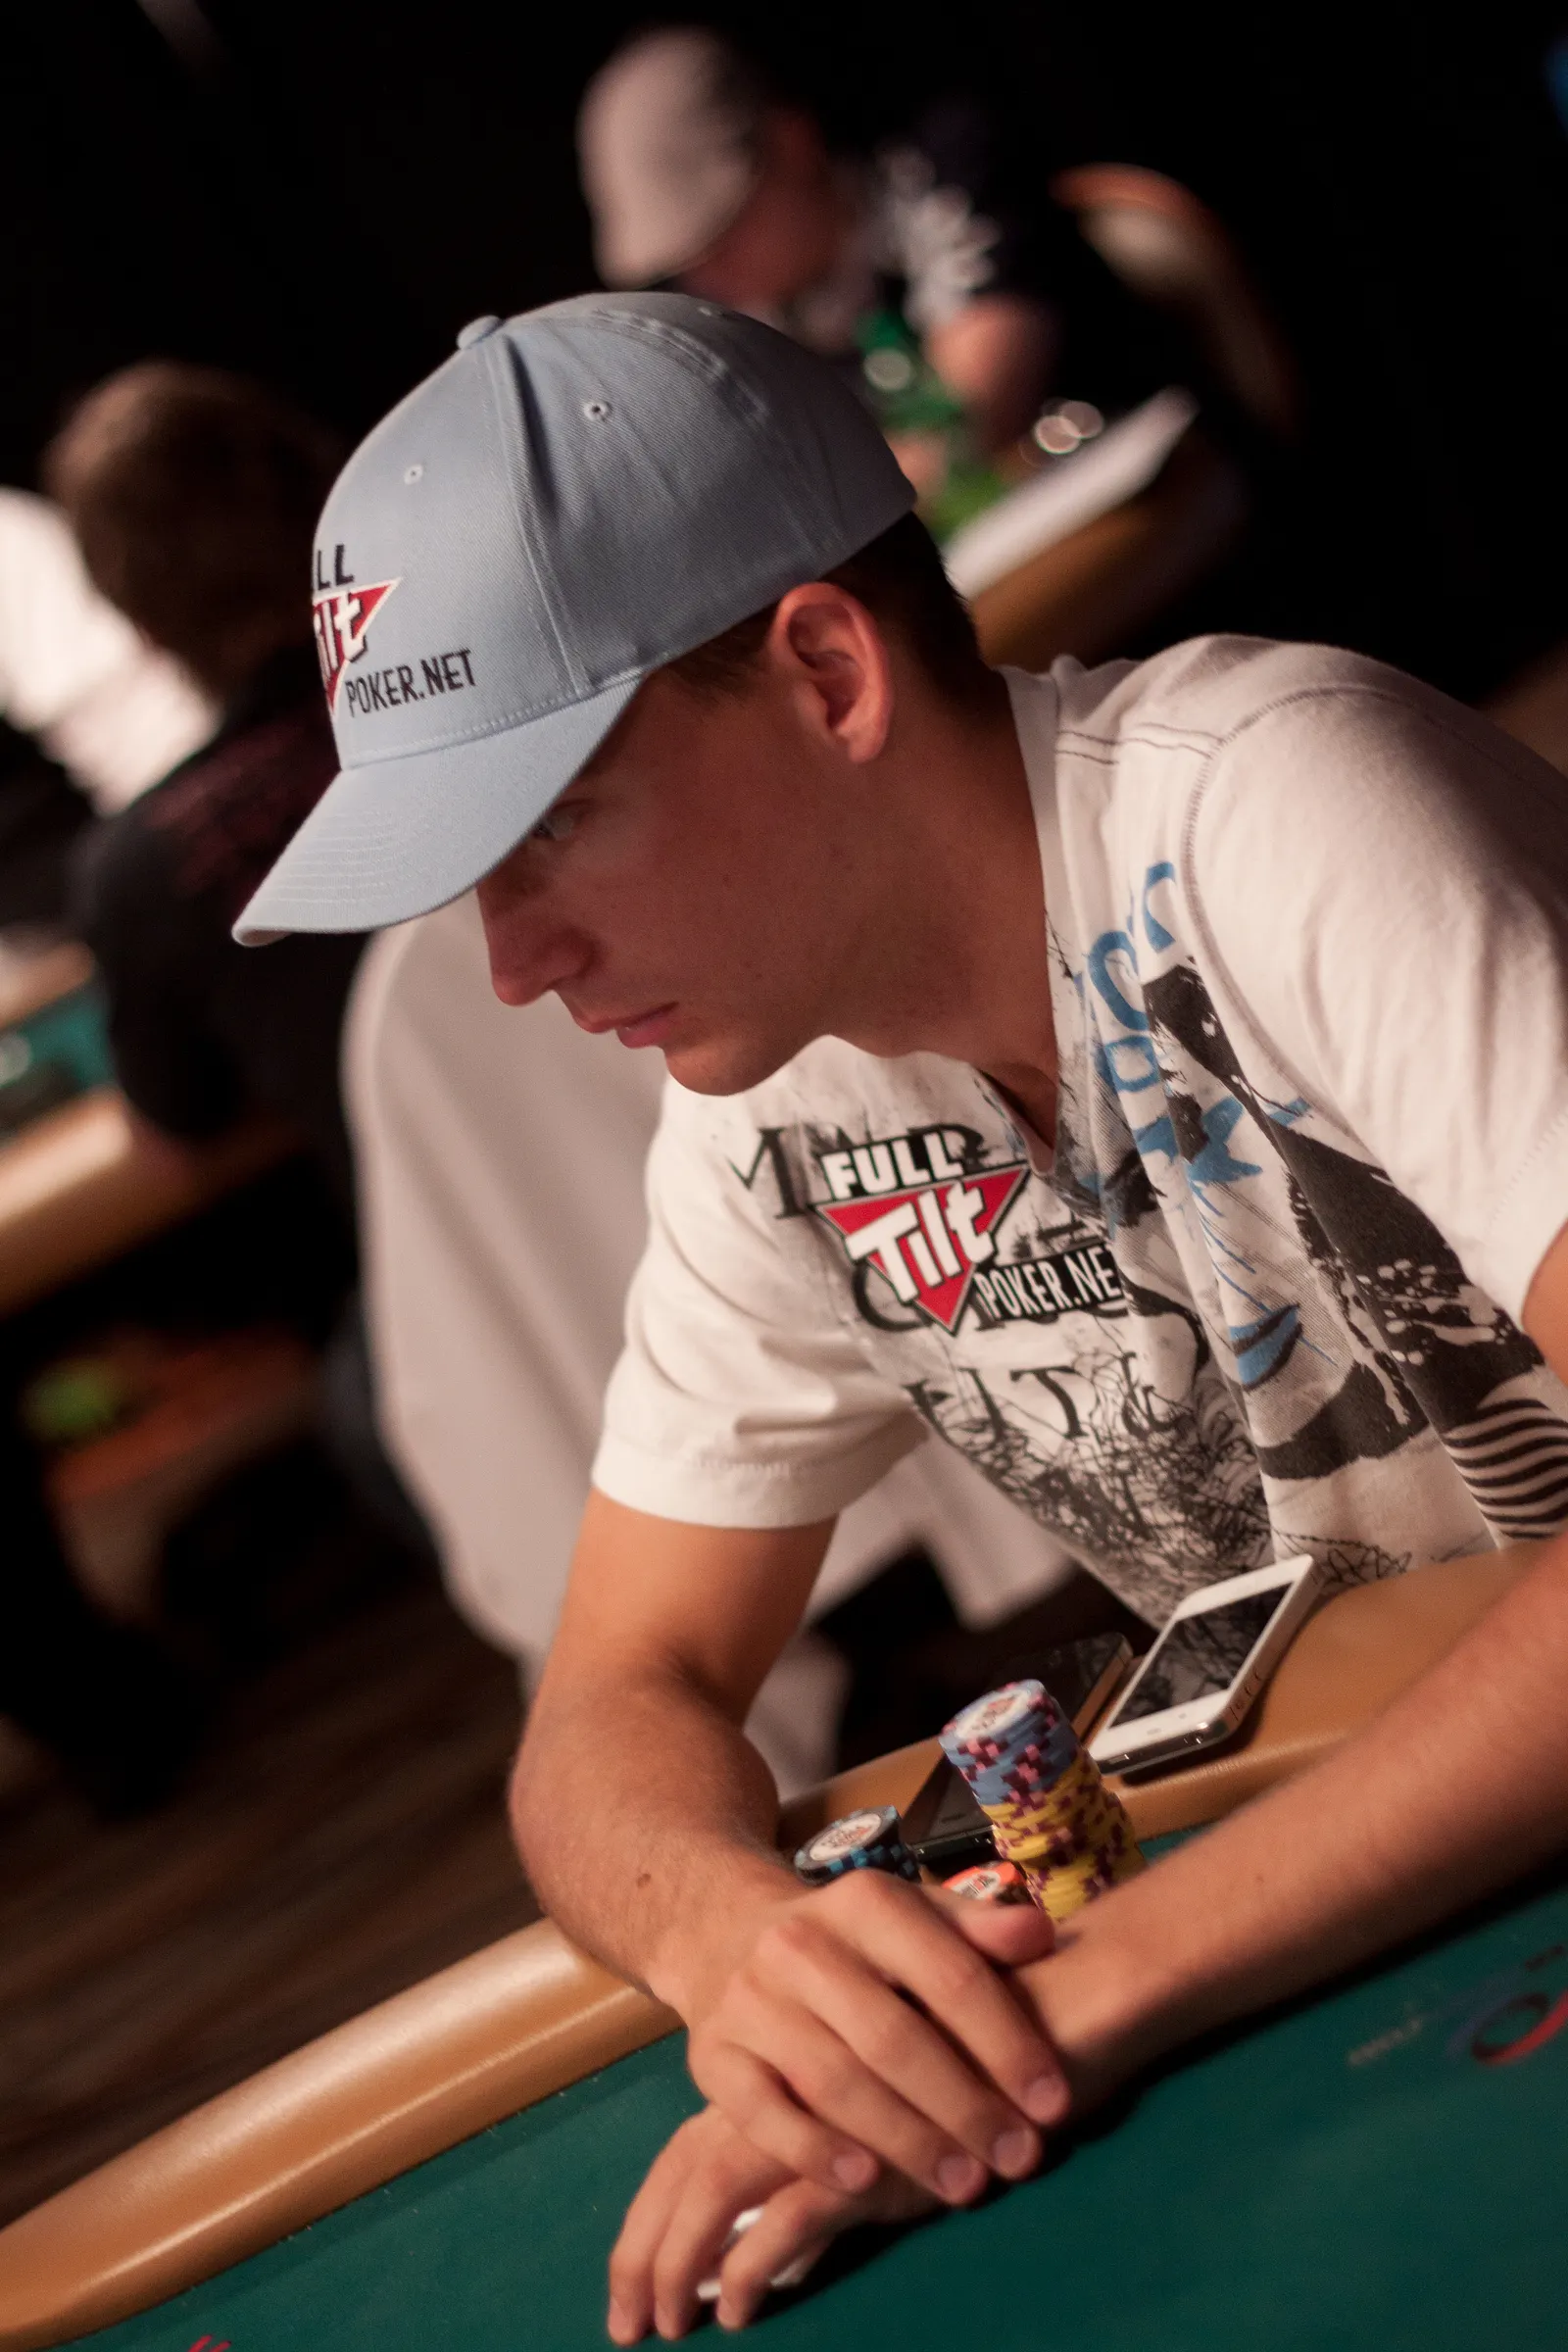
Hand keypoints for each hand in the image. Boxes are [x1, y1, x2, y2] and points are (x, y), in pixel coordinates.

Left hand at [607, 2104, 937, 2341]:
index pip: (680, 2156)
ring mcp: (812, 2124)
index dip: (645, 2223)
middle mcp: (775, 2097)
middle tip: (626, 2326)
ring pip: (712, 2193)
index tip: (626, 2288)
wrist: (1010, 2051)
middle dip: (641, 2253)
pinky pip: (785, 2221)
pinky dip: (753, 2266)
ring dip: (680, 2263)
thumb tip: (740, 2250)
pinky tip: (742, 2310)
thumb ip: (794, 2164)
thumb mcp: (848, 2126)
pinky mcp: (858, 2161)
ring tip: (672, 2325)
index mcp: (766, 2087)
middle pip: (679, 2175)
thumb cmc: (933, 2084)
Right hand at [676, 1873, 1065, 2210]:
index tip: (1053, 2103)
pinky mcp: (712, 2055)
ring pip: (833, 2080)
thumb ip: (977, 1931)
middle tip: (1019, 2159)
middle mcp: (801, 1943)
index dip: (1006, 2042)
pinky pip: (762, 2113)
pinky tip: (867, 2182)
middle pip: (892, 2036)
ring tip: (964, 2184)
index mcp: (865, 1901)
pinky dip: (815, 2151)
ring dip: (906, 2140)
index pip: (948, 1974)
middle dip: (964, 2106)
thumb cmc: (852, 1943)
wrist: (727, 1935)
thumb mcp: (914, 1918)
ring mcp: (750, 2000)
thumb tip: (1041, 1935)